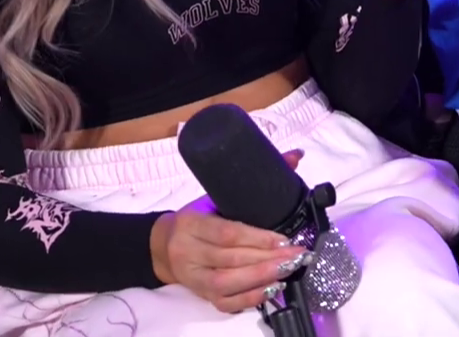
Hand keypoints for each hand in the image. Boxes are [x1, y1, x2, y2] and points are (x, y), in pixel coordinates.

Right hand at [151, 150, 308, 311]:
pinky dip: (251, 298)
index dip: (257, 238)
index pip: (226, 233)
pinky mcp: (199, 294)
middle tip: (297, 255)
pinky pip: (225, 303)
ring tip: (289, 269)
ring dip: (262, 278)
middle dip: (268, 259)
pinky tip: (273, 288)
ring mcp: (192, 277)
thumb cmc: (195, 217)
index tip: (284, 239)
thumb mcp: (214, 195)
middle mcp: (187, 252)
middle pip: (230, 259)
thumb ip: (252, 180)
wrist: (161, 245)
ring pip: (228, 283)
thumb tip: (296, 156)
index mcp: (190, 223)